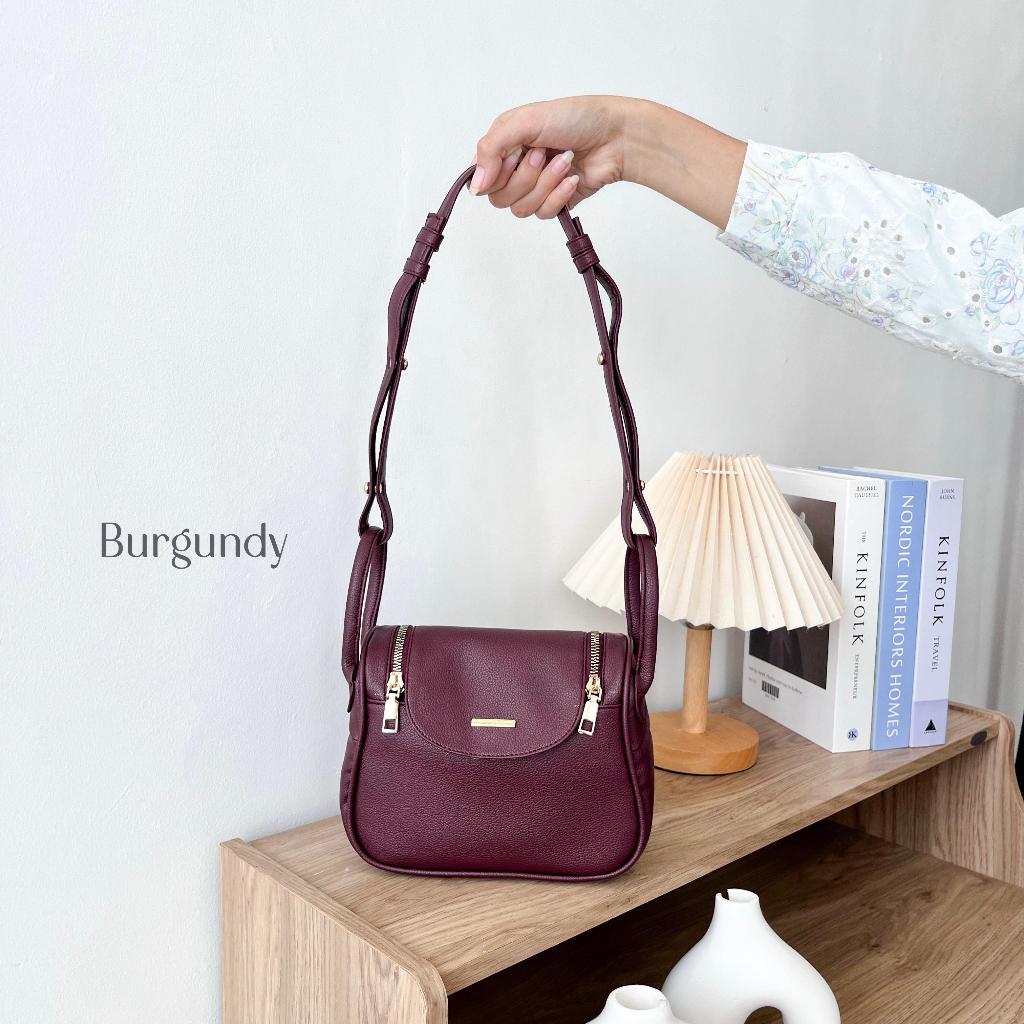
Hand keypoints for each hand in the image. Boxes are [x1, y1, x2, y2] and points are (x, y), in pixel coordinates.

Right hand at [470, 96, 631, 218]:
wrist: (615, 136)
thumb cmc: (574, 118)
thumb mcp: (525, 121)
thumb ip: (491, 149)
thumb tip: (475, 186)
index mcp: (503, 146)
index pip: (481, 178)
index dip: (496, 173)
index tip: (515, 154)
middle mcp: (515, 168)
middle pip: (499, 198)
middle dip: (525, 177)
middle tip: (543, 153)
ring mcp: (535, 187)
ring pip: (521, 209)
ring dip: (545, 185)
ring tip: (564, 162)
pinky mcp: (554, 202)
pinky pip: (543, 214)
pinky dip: (559, 196)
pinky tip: (573, 178)